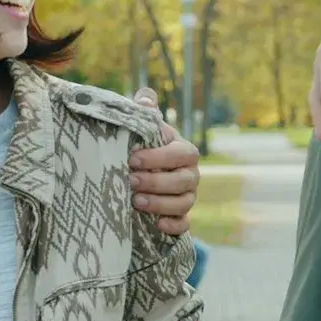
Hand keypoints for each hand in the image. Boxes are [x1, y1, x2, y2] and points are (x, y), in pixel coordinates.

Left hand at [130, 88, 198, 235]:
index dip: (159, 157)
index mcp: (182, 151)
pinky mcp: (180, 217)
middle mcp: (189, 174)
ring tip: (135, 202)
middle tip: (131, 181)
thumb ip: (143, 114)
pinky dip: (173, 225)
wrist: (138, 178)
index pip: (181, 153)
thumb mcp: (141, 132)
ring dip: (161, 203)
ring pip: (184, 203)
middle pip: (185, 180)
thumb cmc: (141, 150)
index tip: (132, 159)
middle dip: (157, 181)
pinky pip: (184, 224)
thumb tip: (145, 95)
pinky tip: (157, 224)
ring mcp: (187, 197)